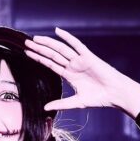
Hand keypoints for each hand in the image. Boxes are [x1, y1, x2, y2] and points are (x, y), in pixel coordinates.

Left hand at [24, 27, 139, 113]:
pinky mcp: (88, 56)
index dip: (39, 58)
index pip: (50, 64)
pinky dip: (67, 37)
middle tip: (25, 43)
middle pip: (52, 54)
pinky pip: (76, 45)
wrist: (114, 94)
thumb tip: (45, 109)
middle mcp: (73, 65)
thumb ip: (61, 104)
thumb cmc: (99, 98)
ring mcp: (80, 60)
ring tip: (35, 39)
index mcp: (69, 75)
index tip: (27, 53)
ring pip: (60, 49)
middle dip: (39, 49)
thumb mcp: (76, 102)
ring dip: (48, 43)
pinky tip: (57, 31)